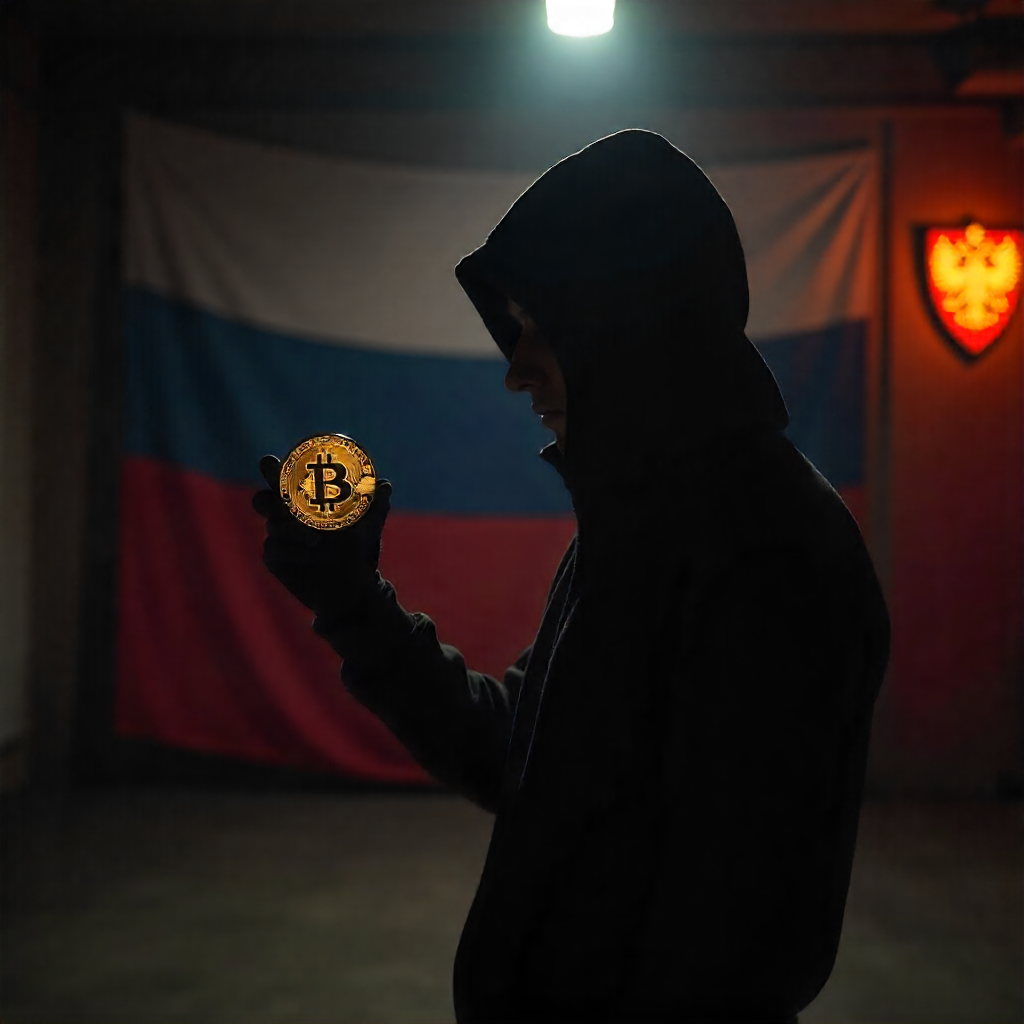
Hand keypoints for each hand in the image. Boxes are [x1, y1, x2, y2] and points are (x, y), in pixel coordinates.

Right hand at [252, 454, 392, 617]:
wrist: (353, 588)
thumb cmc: (359, 550)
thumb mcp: (369, 528)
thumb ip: (375, 506)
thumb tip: (384, 485)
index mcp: (305, 500)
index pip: (282, 478)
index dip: (272, 468)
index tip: (275, 464)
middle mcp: (287, 516)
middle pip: (262, 499)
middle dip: (269, 500)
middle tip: (285, 506)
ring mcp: (279, 537)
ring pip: (271, 524)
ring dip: (291, 530)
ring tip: (316, 541)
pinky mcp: (276, 559)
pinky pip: (273, 549)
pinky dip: (291, 552)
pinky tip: (309, 558)